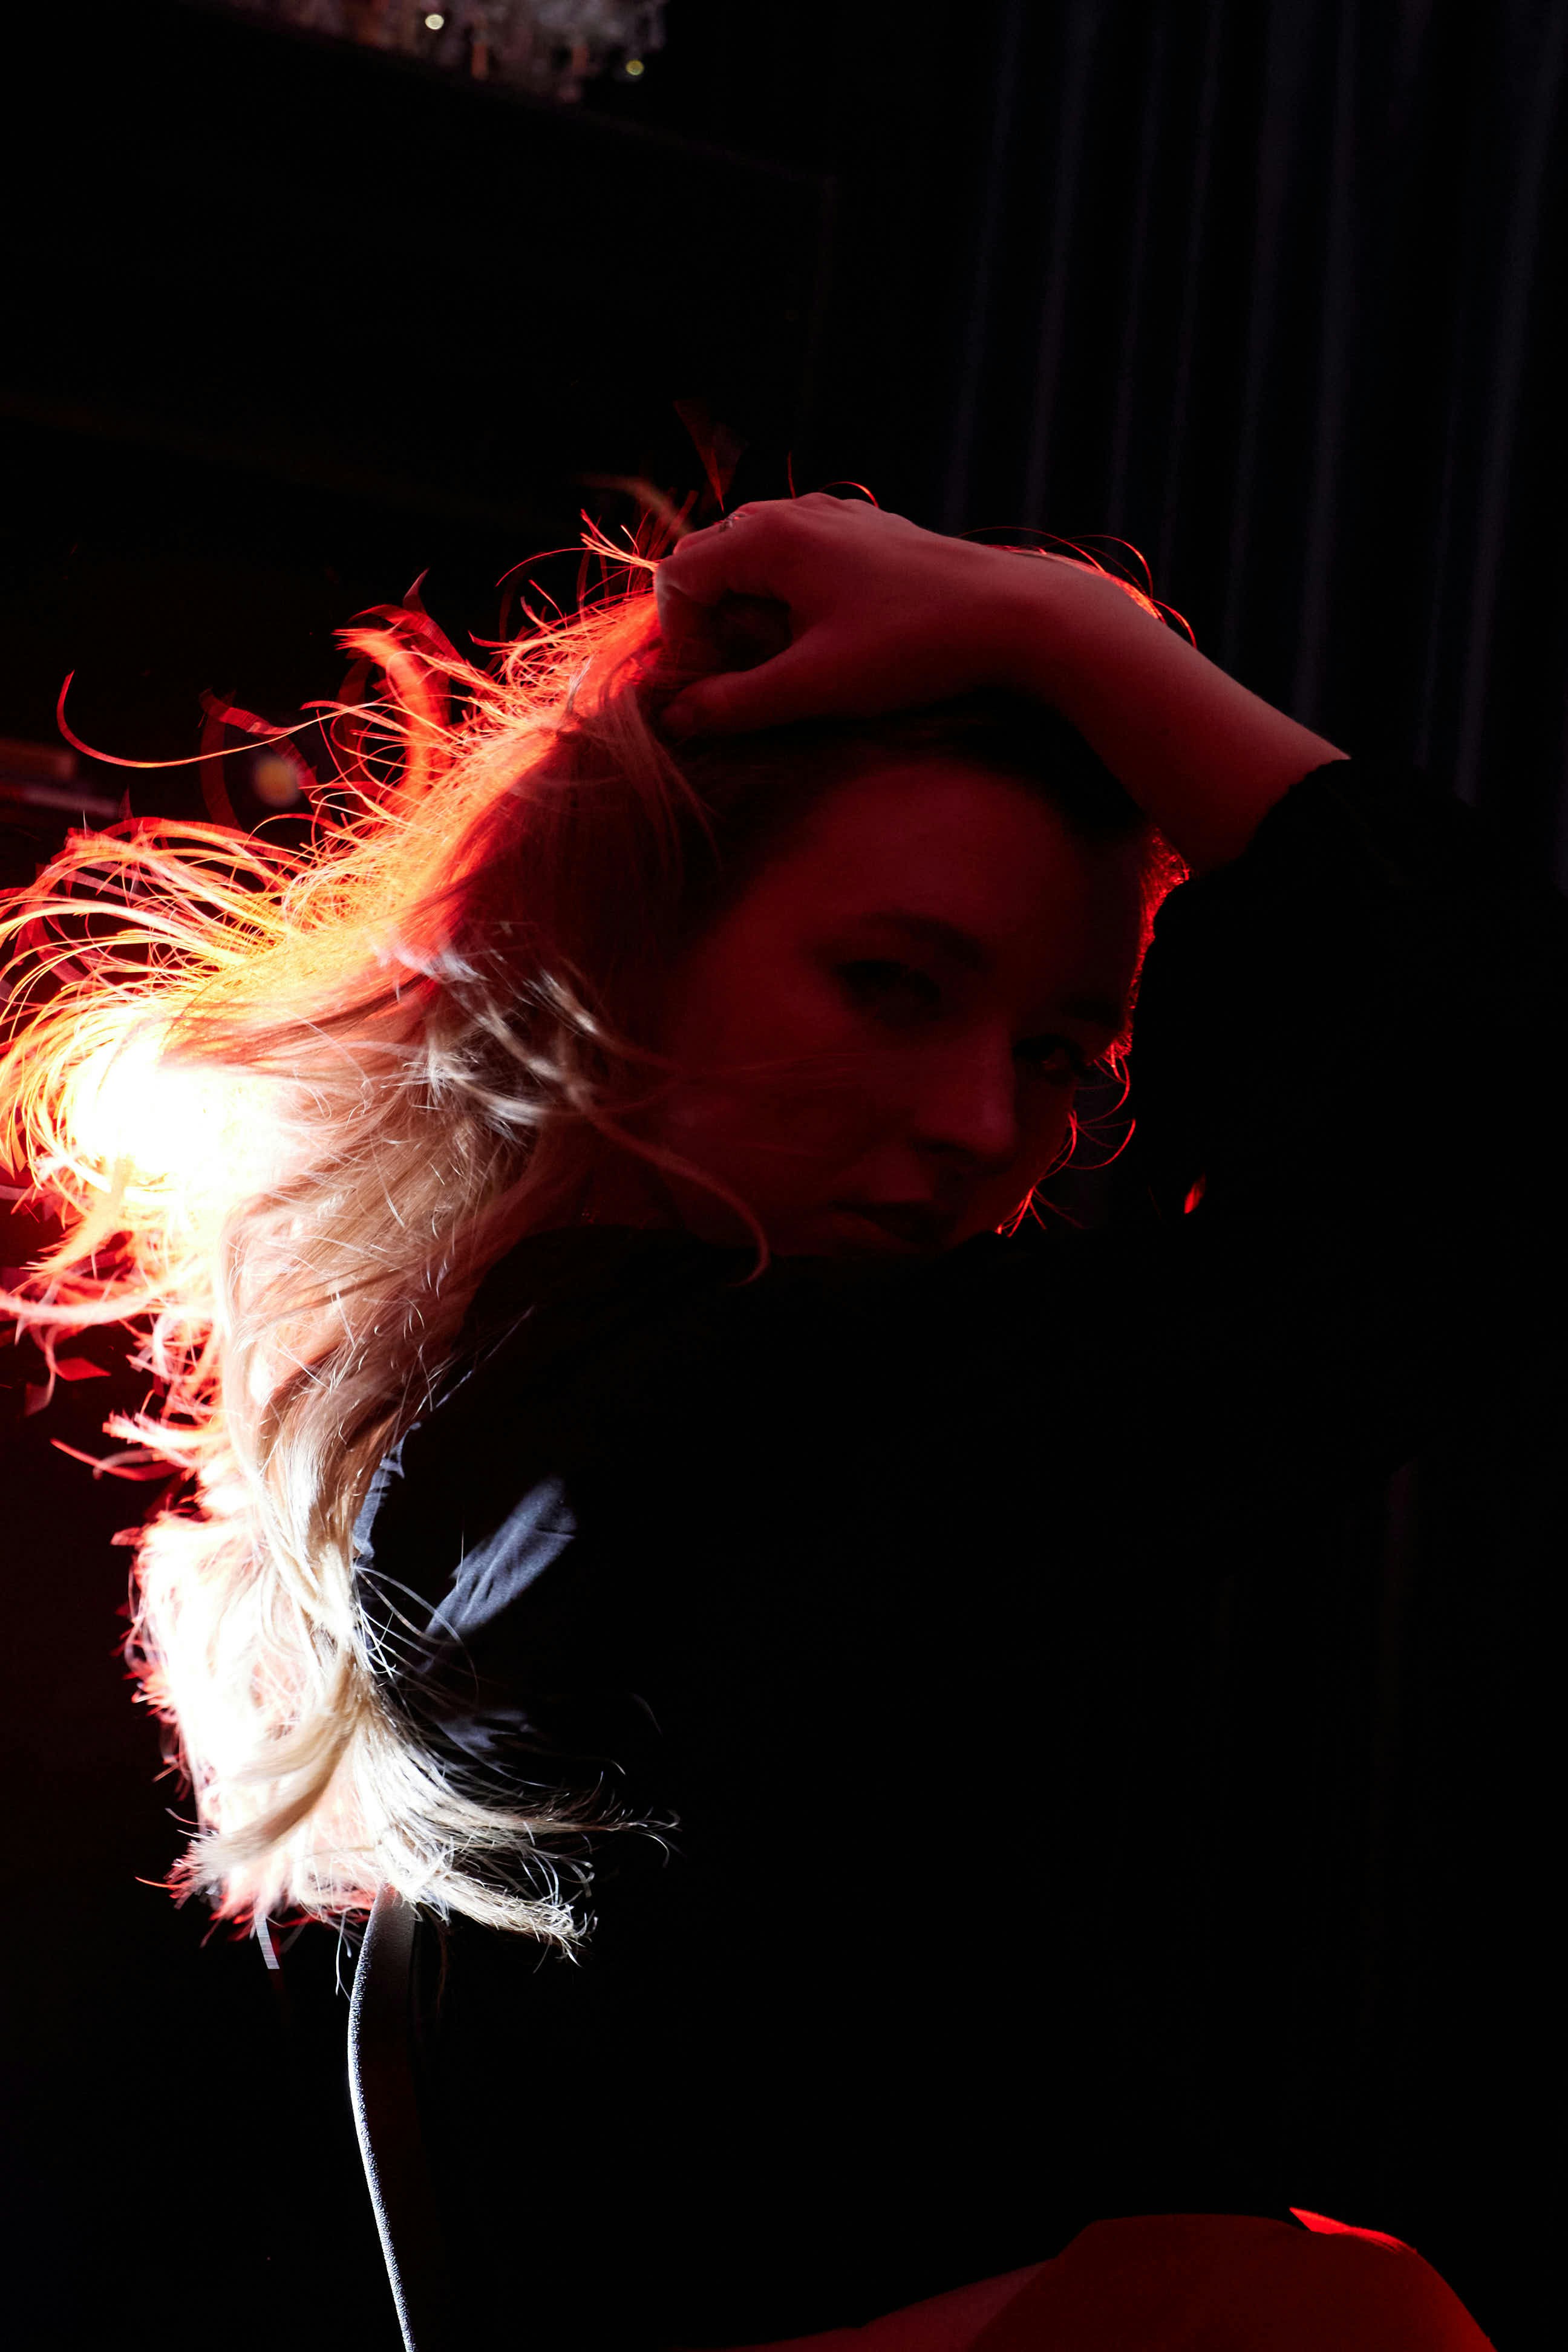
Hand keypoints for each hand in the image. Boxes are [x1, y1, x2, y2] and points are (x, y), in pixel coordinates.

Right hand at [654, 494, 1075, 735]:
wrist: (1013, 615)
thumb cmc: (912, 647)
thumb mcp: (814, 686)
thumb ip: (735, 703)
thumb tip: (676, 719)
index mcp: (768, 537)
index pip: (679, 579)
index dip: (682, 640)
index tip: (714, 687)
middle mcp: (794, 511)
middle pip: (710, 561)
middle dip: (713, 624)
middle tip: (748, 678)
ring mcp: (833, 517)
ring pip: (754, 559)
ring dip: (752, 613)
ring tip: (791, 662)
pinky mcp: (866, 534)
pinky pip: (799, 557)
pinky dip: (792, 598)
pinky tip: (831, 639)